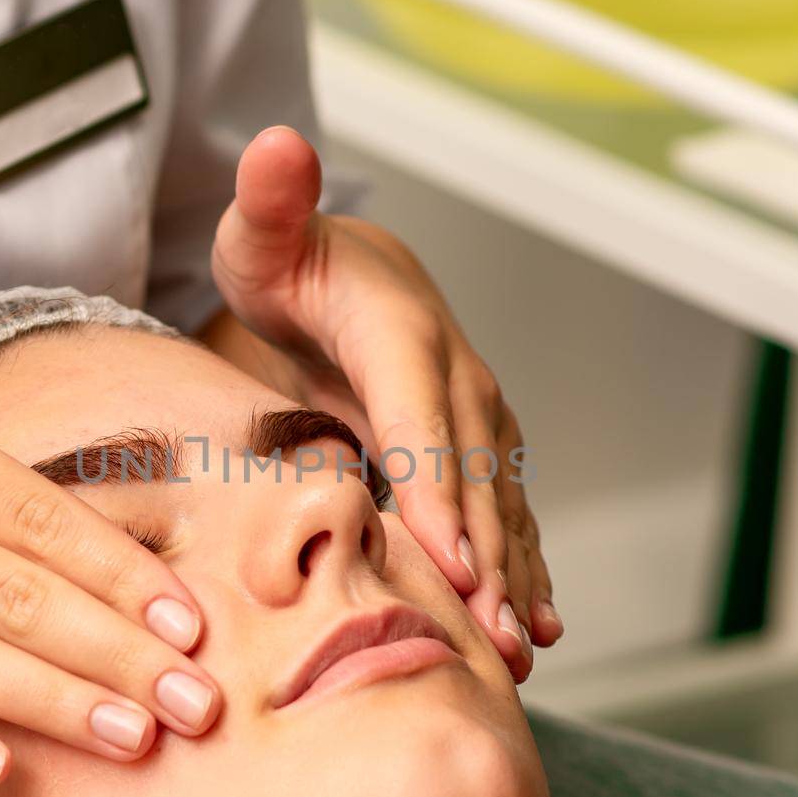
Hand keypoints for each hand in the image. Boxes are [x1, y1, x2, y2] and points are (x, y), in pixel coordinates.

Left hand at [211, 127, 561, 682]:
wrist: (344, 271)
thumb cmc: (289, 264)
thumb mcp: (262, 234)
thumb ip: (270, 200)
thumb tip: (278, 144)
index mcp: (403, 335)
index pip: (421, 421)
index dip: (439, 492)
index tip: (453, 563)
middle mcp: (455, 378)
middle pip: (472, 479)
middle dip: (484, 560)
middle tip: (489, 640)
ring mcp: (474, 419)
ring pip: (500, 506)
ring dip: (512, 579)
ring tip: (518, 652)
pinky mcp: (473, 451)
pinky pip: (503, 515)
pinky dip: (521, 570)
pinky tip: (535, 627)